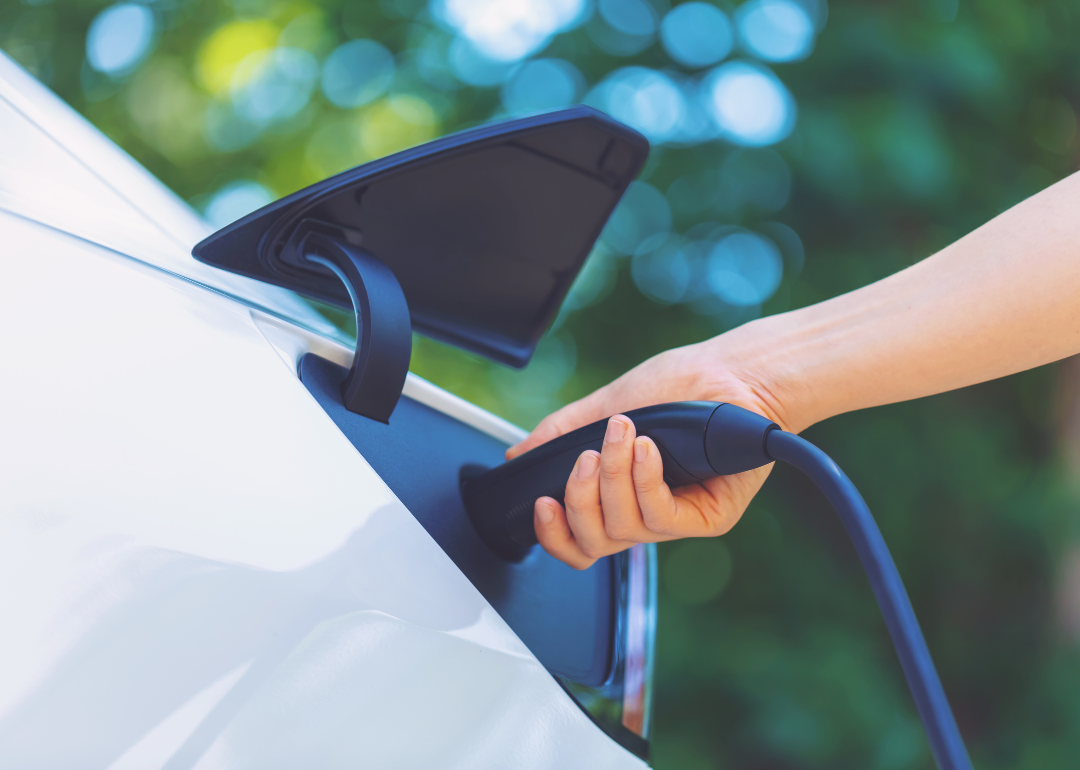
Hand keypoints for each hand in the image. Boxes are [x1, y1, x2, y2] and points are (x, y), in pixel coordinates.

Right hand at [506, 327, 797, 569]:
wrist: (731, 373)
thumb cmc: (680, 387)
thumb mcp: (608, 405)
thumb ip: (562, 432)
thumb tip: (519, 454)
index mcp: (618, 496)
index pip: (579, 540)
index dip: (553, 535)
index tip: (542, 503)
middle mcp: (645, 513)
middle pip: (594, 543)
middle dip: (579, 502)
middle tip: (585, 458)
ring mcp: (676, 519)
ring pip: (625, 529)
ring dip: (613, 479)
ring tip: (622, 435)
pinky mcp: (707, 518)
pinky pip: (661, 519)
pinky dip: (645, 482)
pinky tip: (646, 450)